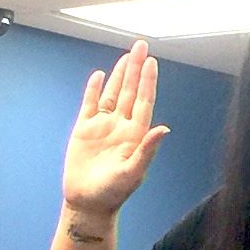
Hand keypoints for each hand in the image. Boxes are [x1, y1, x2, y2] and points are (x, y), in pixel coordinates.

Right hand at [62, 40, 167, 217]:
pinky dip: (94, 89)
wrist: (87, 203)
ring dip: (120, 75)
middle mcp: (121, 125)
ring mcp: (103, 126)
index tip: (152, 62)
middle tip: (141, 45)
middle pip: (130, 91)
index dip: (148, 81)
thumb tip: (164, 128)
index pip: (144, 101)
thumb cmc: (113, 193)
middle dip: (135, 68)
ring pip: (113, 93)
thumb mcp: (133, 172)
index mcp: (135, 134)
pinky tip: (100, 76)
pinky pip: (90, 104)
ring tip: (127, 56)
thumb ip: (147, 149)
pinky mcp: (84, 129)